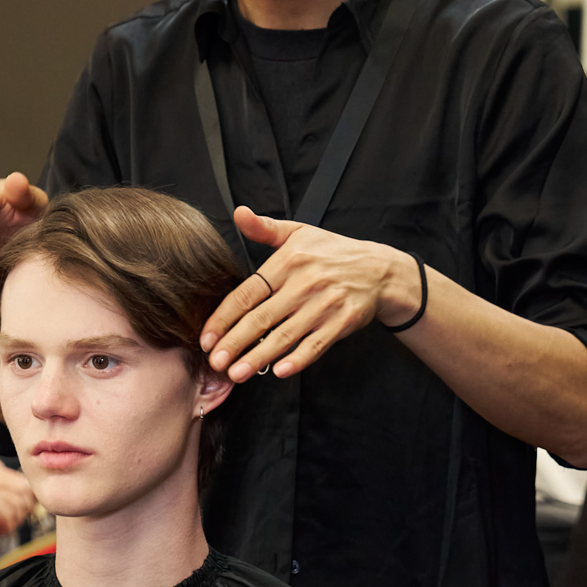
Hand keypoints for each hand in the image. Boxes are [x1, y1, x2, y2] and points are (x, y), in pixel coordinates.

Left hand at [200, 208, 422, 380]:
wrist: (379, 270)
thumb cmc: (333, 252)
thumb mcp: (299, 232)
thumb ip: (265, 228)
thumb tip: (239, 213)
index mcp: (288, 261)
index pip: (247, 293)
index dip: (224, 318)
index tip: (207, 338)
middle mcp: (304, 283)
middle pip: (261, 318)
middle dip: (235, 343)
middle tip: (215, 362)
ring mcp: (324, 304)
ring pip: (285, 335)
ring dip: (258, 358)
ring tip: (237, 373)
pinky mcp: (342, 322)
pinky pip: (316, 345)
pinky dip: (298, 359)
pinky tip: (279, 371)